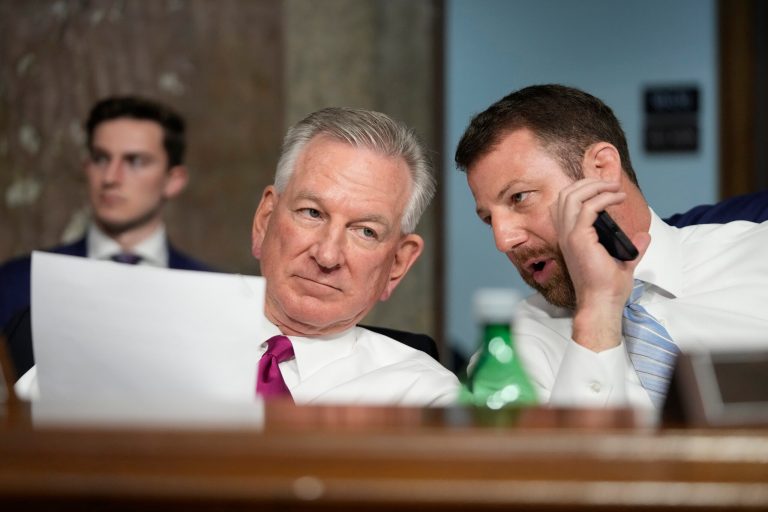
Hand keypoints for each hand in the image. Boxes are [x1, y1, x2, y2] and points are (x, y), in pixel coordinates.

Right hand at [551, 178, 649, 350]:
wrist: (602, 302)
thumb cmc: (607, 287)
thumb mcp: (622, 261)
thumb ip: (632, 247)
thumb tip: (644, 235)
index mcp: (569, 237)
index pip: (565, 204)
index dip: (582, 190)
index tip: (604, 189)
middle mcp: (565, 234)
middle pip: (566, 195)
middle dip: (587, 183)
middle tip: (609, 184)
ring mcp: (569, 235)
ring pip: (572, 196)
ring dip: (594, 186)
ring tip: (613, 188)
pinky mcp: (579, 238)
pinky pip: (588, 208)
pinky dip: (603, 198)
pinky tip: (616, 198)